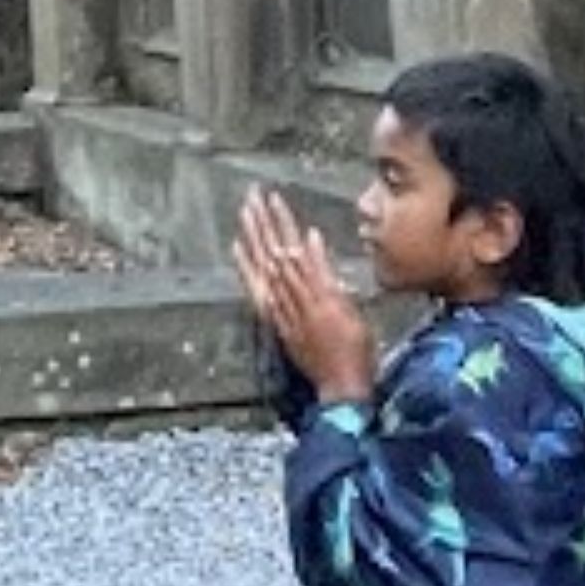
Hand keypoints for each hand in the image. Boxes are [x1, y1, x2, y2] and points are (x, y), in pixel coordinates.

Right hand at [234, 186, 374, 405]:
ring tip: (267, 205)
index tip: (246, 215)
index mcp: (277, 307)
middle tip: (250, 197)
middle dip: (259, 225)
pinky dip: (313, 256)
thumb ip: (291, 303)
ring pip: (287, 259)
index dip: (253, 238)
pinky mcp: (328, 309)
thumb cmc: (323, 363)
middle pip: (268, 255)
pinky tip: (307, 234)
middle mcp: (285, 302)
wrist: (339, 388)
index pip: (261, 264)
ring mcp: (305, 303)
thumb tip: (291, 276)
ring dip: (277, 231)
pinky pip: (318, 278)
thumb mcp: (299, 332)